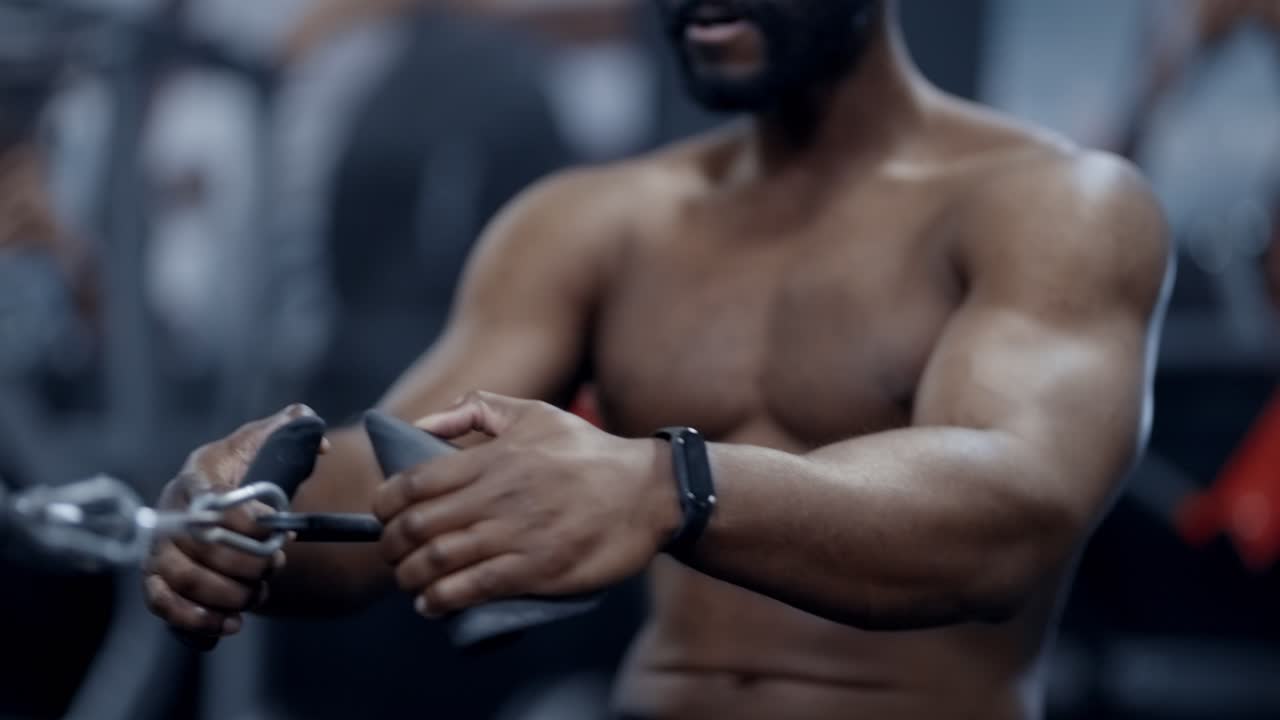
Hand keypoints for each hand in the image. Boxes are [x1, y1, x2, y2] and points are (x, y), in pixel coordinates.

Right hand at [143, 404, 324, 648]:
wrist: (223, 492)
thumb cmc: (247, 467)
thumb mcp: (268, 442)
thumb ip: (293, 429)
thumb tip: (320, 442)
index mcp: (198, 476)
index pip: (215, 504)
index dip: (249, 523)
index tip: (280, 529)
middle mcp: (170, 511)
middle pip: (200, 546)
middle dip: (246, 563)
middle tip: (275, 566)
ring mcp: (158, 546)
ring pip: (182, 577)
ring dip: (228, 593)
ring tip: (259, 593)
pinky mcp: (155, 577)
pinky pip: (162, 603)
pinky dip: (196, 618)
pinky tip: (231, 623)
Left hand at [373, 391, 679, 617]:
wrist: (647, 493)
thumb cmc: (588, 452)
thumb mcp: (535, 413)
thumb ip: (477, 410)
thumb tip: (425, 424)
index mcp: (494, 458)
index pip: (415, 483)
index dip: (385, 504)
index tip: (381, 515)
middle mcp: (499, 497)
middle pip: (419, 526)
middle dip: (391, 545)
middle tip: (390, 552)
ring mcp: (517, 535)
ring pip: (440, 561)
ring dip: (411, 576)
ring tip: (408, 580)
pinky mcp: (537, 570)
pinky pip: (473, 588)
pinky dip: (441, 600)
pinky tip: (431, 603)